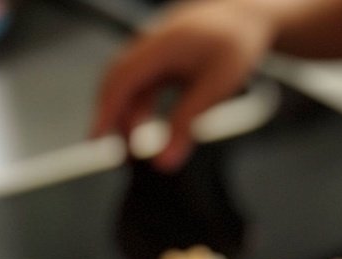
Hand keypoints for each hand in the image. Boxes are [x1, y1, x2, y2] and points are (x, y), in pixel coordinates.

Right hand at [91, 0, 274, 170]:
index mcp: (161, 45)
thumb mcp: (215, 88)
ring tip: (131, 148)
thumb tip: (165, 161)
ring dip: (127, 115)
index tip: (95, 140)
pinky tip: (142, 128)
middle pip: (117, 81)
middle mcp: (150, 42)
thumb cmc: (235, 44)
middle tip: (111, 152)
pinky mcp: (160, 55)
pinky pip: (141, 83)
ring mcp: (154, 48)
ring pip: (129, 84)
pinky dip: (139, 107)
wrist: (245, 14)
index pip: (121, 79)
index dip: (106, 111)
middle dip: (110, 116)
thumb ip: (187, 124)